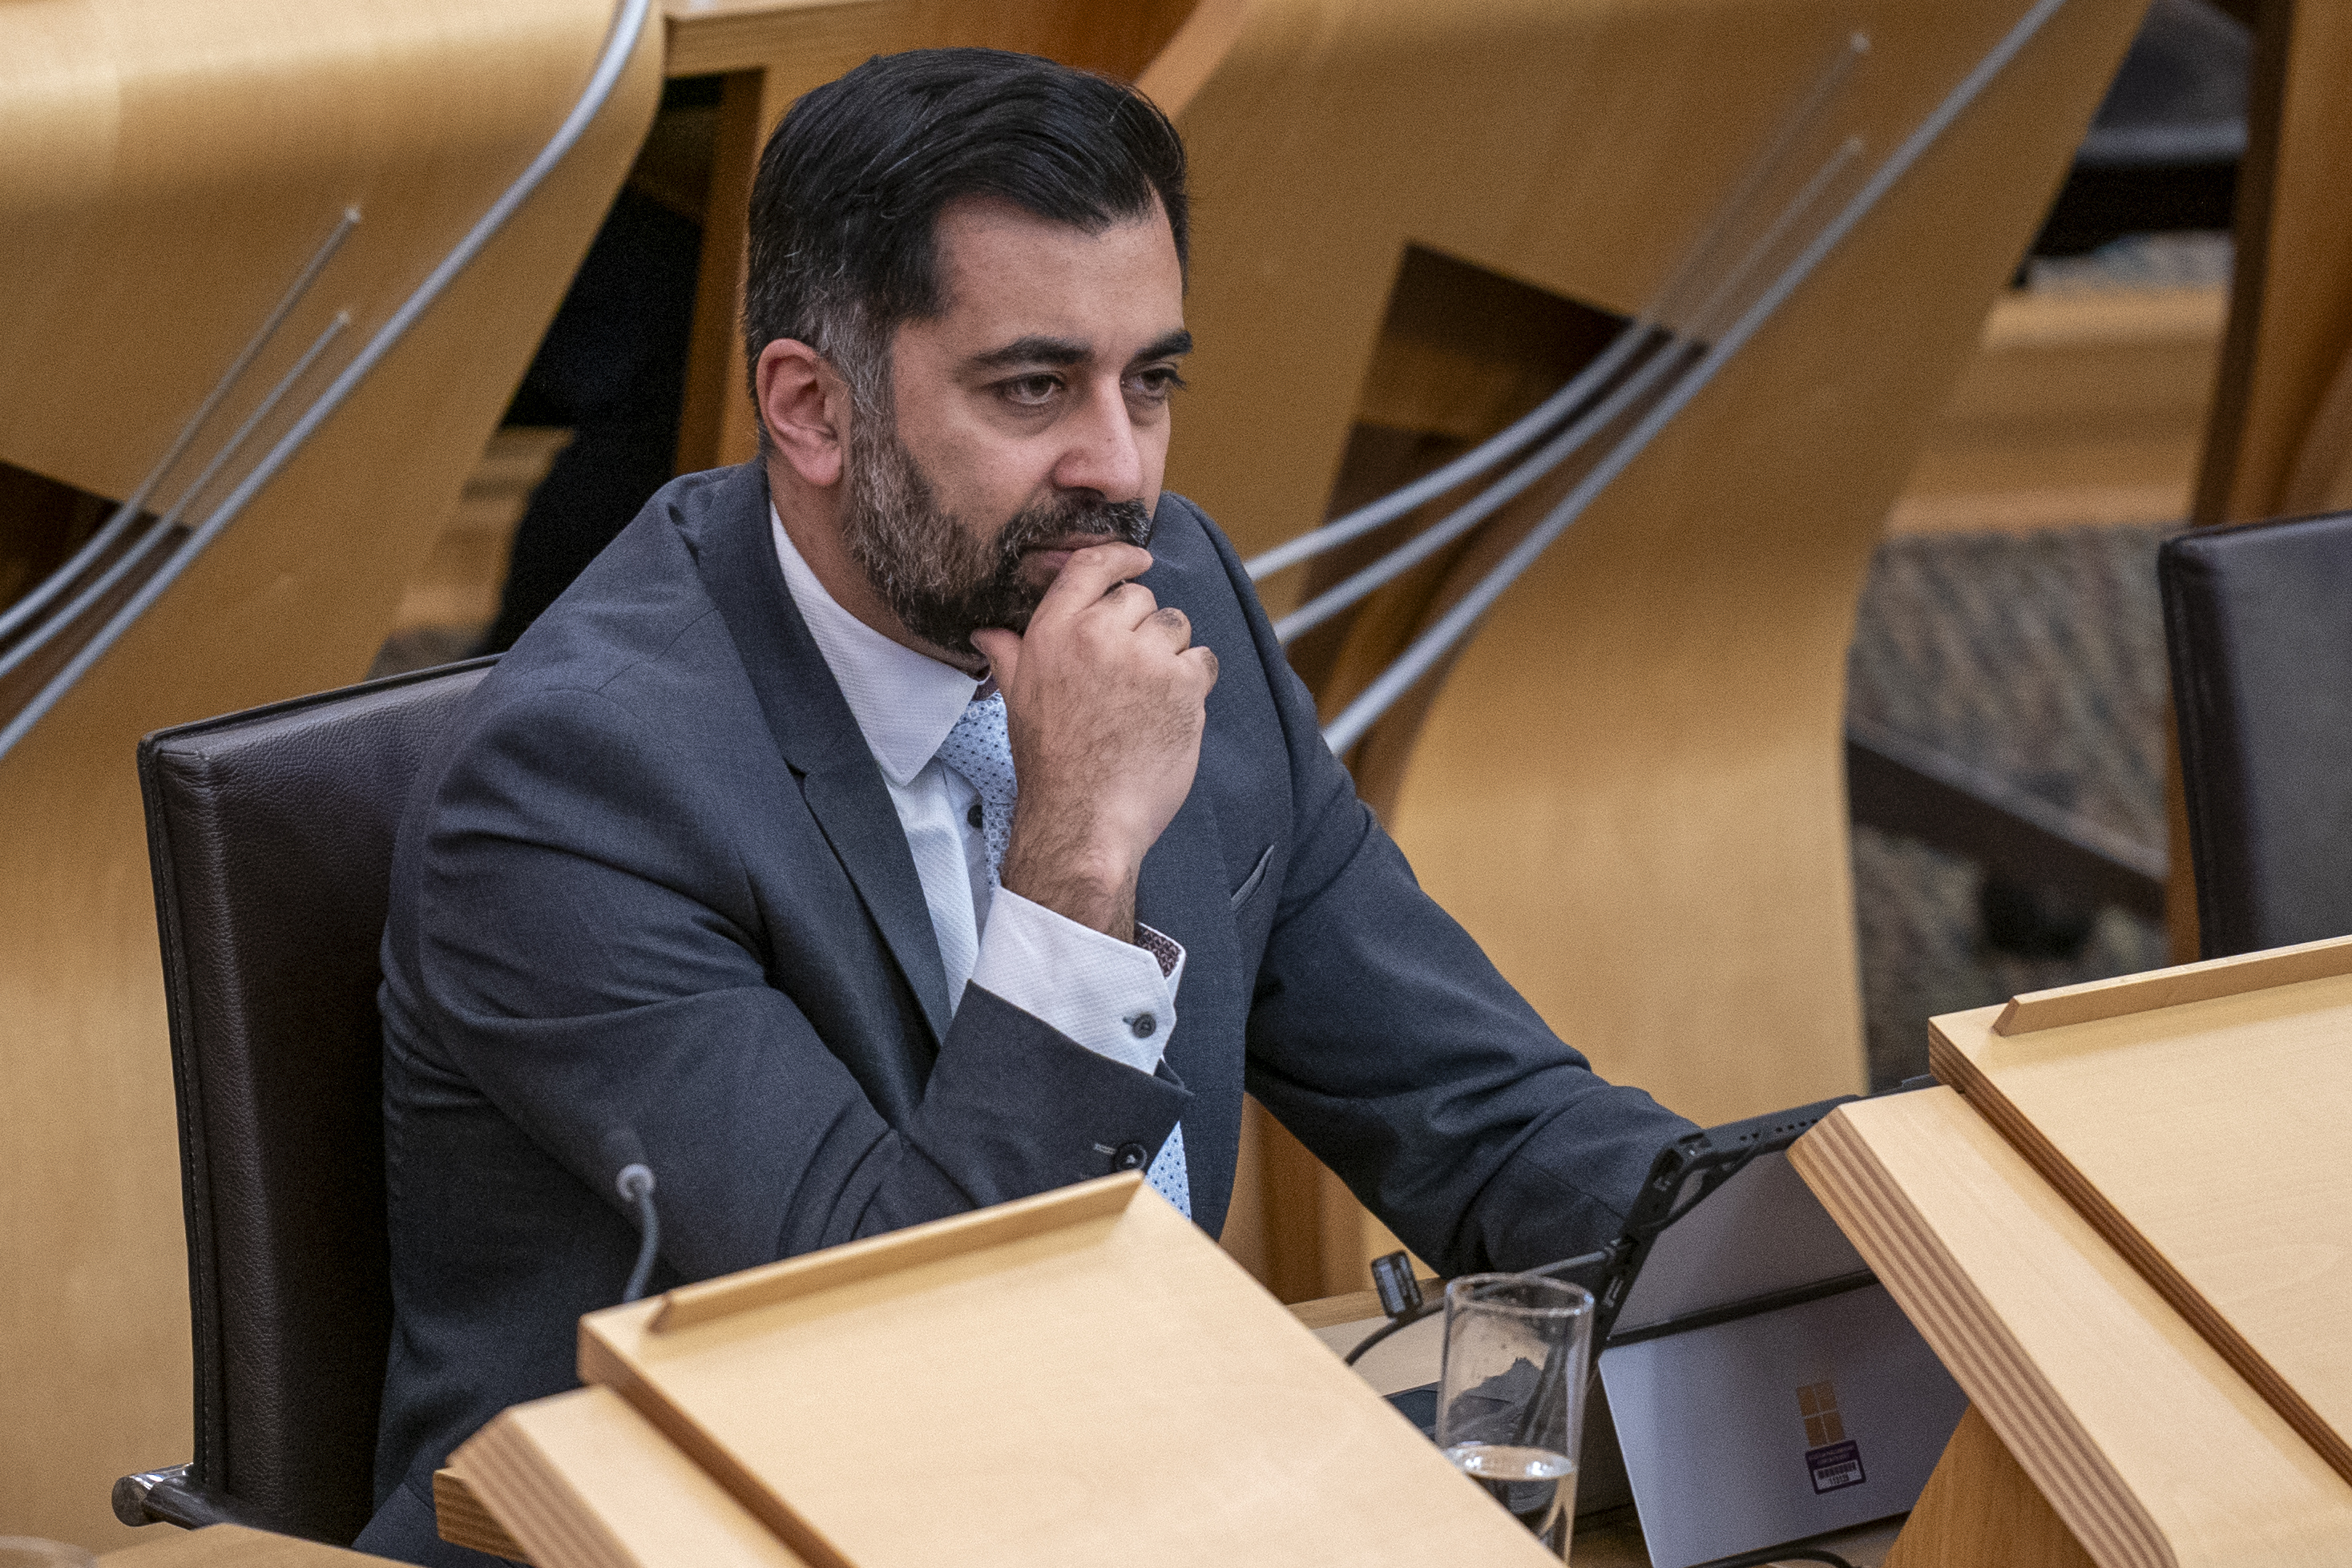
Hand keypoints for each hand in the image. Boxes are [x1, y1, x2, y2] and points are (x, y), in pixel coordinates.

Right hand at [971, 543, 1218, 939]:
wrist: (1084, 816)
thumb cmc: (1050, 762)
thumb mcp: (1017, 699)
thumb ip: (1009, 655)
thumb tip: (987, 633)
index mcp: (1054, 631)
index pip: (1092, 567)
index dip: (1121, 557)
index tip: (1139, 560)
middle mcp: (1098, 635)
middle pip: (1141, 598)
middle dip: (1141, 627)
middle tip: (1131, 671)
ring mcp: (1145, 658)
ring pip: (1176, 626)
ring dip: (1170, 653)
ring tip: (1150, 694)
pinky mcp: (1184, 685)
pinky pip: (1202, 659)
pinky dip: (1195, 680)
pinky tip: (1172, 708)